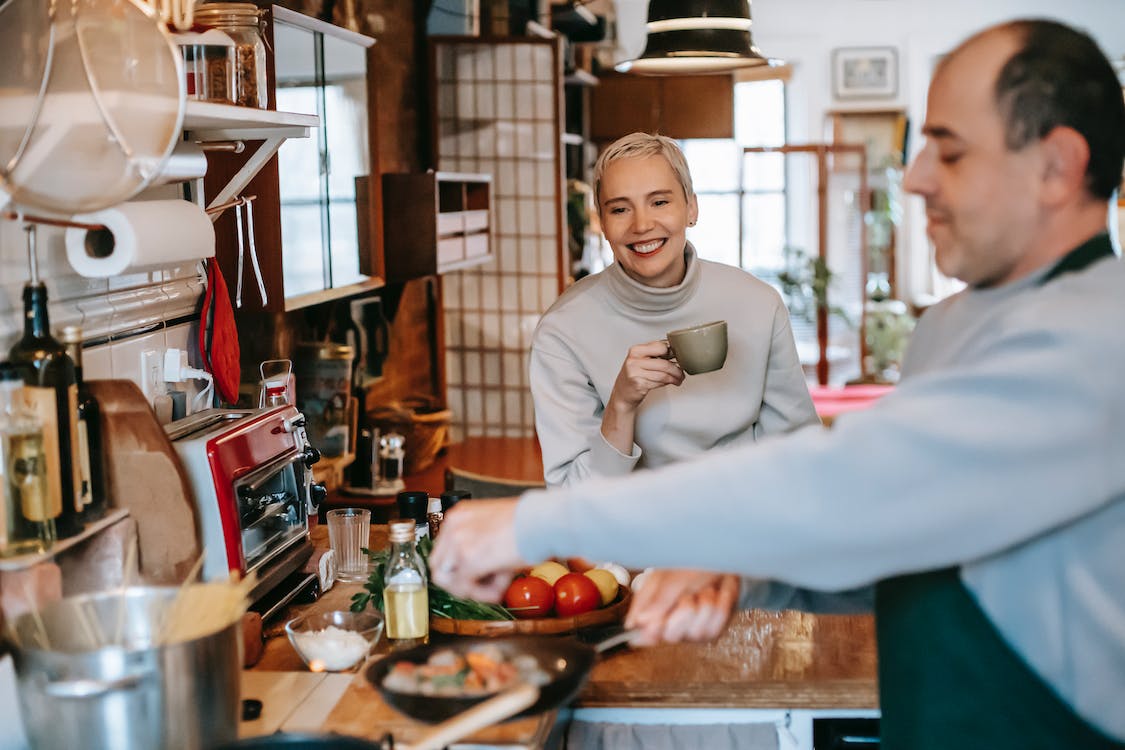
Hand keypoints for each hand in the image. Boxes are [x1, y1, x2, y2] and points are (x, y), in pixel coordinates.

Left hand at [429, 499, 526, 601]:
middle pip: (439, 569)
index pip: (442, 552)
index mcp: (458, 515)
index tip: (477, 575)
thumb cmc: (529, 520)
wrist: (544, 519)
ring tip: (500, 582)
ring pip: (451, 583)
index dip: (458, 569)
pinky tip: (503, 583)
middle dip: (462, 583)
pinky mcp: (469, 559)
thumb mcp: (494, 525)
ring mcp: (458, 542)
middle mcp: (453, 526)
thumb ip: (478, 543)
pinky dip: (484, 594)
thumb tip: (473, 571)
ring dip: (475, 589)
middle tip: (485, 584)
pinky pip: (466, 589)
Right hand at [602, 341, 684, 454]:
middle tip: (681, 373)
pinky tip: (670, 382)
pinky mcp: (639, 384)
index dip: (672, 352)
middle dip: (677, 369)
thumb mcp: (640, 360)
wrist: (622, 393)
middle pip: (664, 364)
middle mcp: (634, 360)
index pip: (660, 347)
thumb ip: (654, 353)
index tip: (678, 357)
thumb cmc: (634, 375)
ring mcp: (635, 373)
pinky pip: (659, 382)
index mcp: (636, 350)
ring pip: (663, 375)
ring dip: (675, 378)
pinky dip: (668, 383)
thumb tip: (675, 350)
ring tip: (679, 379)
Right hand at [625, 569, 739, 645]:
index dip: (652, 631)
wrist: (720, 558)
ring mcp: (690, 629)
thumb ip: (658, 600)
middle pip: (671, 636)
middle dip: (684, 612)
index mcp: (652, 608)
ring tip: (705, 589)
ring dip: (705, 604)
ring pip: (696, 632)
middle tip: (688, 596)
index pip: (643, 632)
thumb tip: (639, 621)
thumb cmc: (692, 563)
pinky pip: (715, 629)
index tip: (658, 623)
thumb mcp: (672, 578)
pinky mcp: (711, 629)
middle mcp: (669, 622)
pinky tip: (717, 594)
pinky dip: (719, 606)